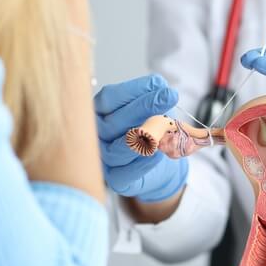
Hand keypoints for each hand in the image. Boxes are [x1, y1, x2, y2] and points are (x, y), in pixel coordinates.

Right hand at [94, 75, 188, 201]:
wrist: (158, 163)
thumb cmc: (152, 129)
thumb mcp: (155, 107)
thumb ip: (153, 94)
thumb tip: (159, 87)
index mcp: (100, 111)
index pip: (109, 98)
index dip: (133, 91)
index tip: (159, 85)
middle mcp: (96, 134)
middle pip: (113, 123)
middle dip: (142, 109)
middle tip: (168, 98)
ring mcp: (103, 158)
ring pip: (117, 149)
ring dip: (142, 138)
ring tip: (163, 130)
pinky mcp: (115, 179)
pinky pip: (125, 173)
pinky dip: (143, 163)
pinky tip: (158, 154)